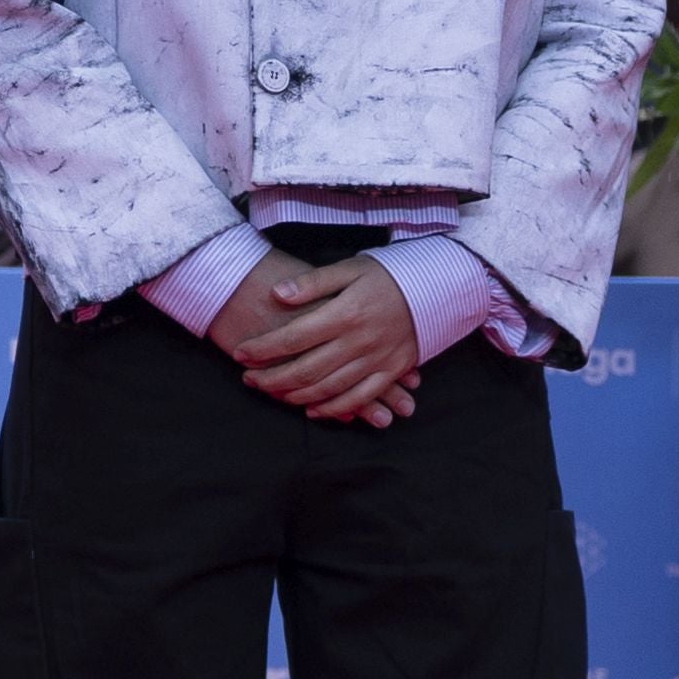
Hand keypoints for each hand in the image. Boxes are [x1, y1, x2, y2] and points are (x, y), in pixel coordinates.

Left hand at [234, 254, 421, 425]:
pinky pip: (359, 397)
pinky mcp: (391, 371)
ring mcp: (376, 359)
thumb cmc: (388, 274)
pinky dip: (334, 409)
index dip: (263, 348)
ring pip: (328, 388)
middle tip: (248, 379)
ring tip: (271, 393)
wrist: (438, 286)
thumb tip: (278, 293)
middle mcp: (359, 341)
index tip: (240, 353)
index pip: (294, 336)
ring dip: (295, 395)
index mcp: (345, 313)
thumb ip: (313, 282)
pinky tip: (311, 410)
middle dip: (272, 378)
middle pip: (306, 369)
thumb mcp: (350, 268)